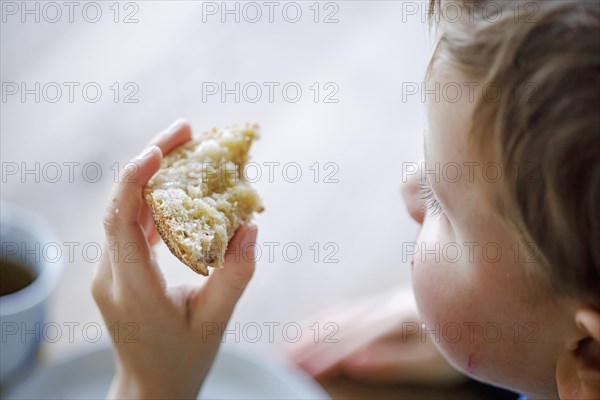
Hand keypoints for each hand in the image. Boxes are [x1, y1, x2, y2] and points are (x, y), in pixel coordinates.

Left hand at [92, 120, 257, 399]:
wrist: (151, 387)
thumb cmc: (183, 360)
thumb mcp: (216, 322)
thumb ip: (234, 276)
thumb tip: (250, 228)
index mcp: (134, 291)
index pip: (122, 225)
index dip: (134, 181)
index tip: (159, 150)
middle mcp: (112, 276)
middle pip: (121, 206)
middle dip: (149, 162)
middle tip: (184, 130)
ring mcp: (111, 272)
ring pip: (125, 210)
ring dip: (151, 176)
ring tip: (184, 145)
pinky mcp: (118, 269)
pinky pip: (132, 224)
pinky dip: (153, 199)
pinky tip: (177, 182)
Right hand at [284, 288, 465, 384]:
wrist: (473, 304)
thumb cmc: (453, 340)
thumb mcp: (433, 357)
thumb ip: (394, 359)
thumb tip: (353, 362)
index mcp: (398, 318)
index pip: (353, 338)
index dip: (326, 354)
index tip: (301, 369)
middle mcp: (385, 306)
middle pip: (340, 325)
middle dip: (309, 344)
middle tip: (281, 361)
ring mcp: (381, 303)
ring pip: (339, 317)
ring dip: (311, 333)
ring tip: (285, 350)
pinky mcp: (379, 306)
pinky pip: (345, 311)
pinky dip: (322, 322)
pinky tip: (308, 332)